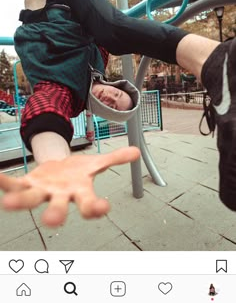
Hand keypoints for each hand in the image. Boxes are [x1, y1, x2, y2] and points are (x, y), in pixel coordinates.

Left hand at [0, 146, 139, 227]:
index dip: (96, 208)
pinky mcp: (27, 184)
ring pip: (31, 200)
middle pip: (58, 208)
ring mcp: (42, 192)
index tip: (105, 207)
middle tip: (52, 221)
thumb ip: (115, 158)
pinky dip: (4, 183)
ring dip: (19, 203)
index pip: (89, 204)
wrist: (59, 170)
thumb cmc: (79, 171)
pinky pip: (14, 185)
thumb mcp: (97, 162)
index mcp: (79, 192)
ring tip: (7, 205)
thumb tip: (136, 151)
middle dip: (55, 215)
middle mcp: (60, 197)